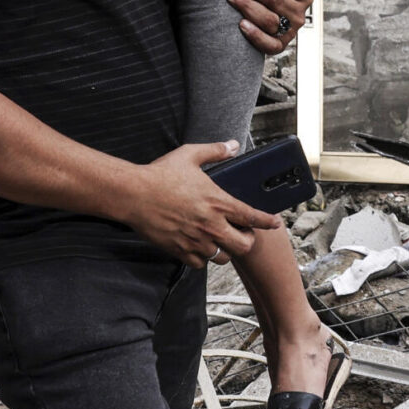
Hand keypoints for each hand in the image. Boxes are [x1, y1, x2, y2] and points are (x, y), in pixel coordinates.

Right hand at [124, 142, 281, 266]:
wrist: (133, 194)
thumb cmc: (161, 175)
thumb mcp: (190, 155)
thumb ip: (215, 151)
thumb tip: (233, 145)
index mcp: (217, 202)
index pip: (252, 217)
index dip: (268, 221)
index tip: (275, 222)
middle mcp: (211, 225)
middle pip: (243, 245)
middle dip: (247, 240)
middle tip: (242, 233)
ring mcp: (196, 240)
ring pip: (223, 257)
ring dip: (225, 250)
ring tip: (220, 239)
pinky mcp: (180, 251)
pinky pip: (200, 263)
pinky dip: (203, 257)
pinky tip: (199, 246)